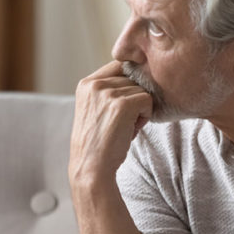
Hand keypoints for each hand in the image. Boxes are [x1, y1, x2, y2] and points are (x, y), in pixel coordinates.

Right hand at [69, 60, 152, 184]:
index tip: (126, 105)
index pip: (119, 66)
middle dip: (134, 99)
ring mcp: (107, 93)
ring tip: (125, 127)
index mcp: (86, 83)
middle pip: (133, 78)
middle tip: (124, 121)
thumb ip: (109, 90)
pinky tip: (132, 130)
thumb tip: (140, 73)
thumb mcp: (96, 108)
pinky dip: (145, 117)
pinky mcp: (121, 105)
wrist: (91, 168)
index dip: (129, 83)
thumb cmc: (99, 142)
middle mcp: (94, 84)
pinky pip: (148, 101)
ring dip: (140, 109)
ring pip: (142, 90)